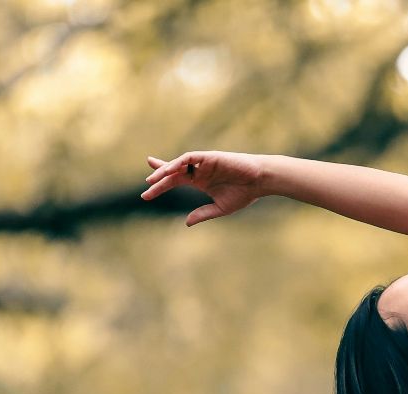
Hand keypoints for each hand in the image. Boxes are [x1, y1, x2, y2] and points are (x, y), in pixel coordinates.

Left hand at [140, 150, 268, 225]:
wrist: (260, 181)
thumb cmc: (245, 193)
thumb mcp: (220, 208)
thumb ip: (203, 214)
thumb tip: (186, 223)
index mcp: (200, 181)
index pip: (175, 179)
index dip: (161, 183)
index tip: (147, 191)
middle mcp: (199, 170)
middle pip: (173, 172)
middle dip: (158, 177)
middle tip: (147, 185)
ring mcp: (203, 163)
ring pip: (178, 164)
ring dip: (165, 170)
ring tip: (153, 180)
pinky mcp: (209, 157)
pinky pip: (189, 157)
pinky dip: (178, 163)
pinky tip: (169, 170)